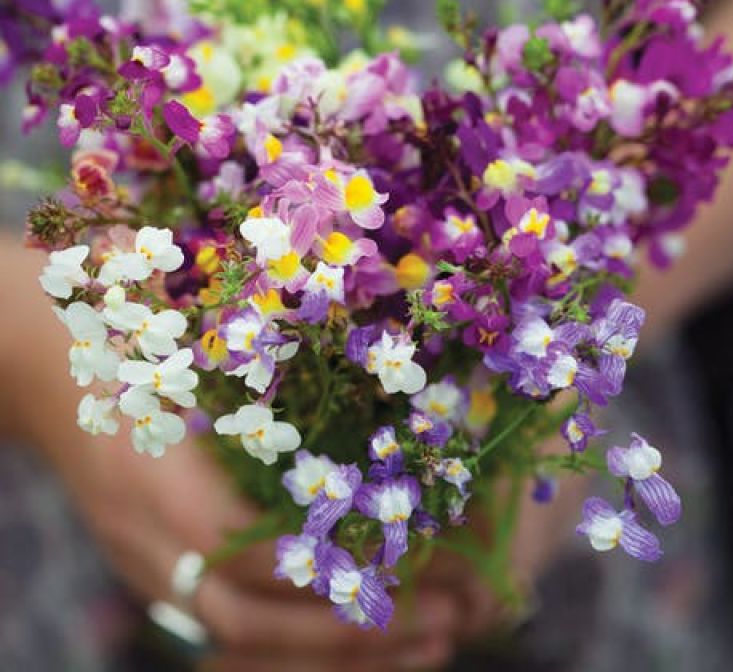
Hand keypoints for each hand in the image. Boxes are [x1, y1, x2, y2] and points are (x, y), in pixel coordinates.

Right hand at [0, 242, 457, 670]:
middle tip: (448, 620)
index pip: (252, 546)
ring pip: (239, 635)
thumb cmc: (115, 335)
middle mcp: (146, 535)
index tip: (420, 557)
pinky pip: (226, 621)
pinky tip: (357, 627)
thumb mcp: (177, 340)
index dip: (336, 559)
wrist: (39, 368)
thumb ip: (252, 366)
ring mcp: (143, 558)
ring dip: (333, 648)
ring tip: (427, 642)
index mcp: (156, 475)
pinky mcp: (151, 563)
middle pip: (249, 617)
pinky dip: (296, 633)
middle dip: (350, 630)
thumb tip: (373, 369)